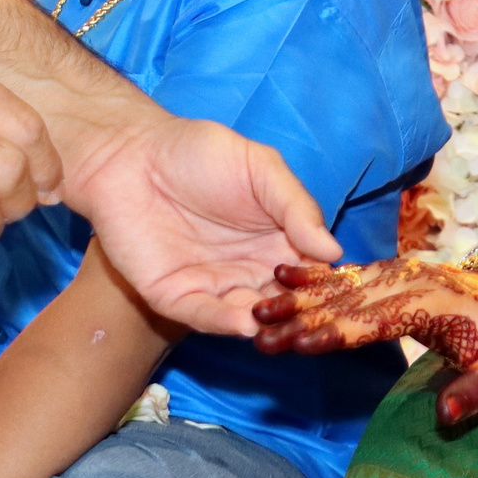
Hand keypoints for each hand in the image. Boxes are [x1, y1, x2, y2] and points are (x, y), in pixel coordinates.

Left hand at [58, 113, 345, 334]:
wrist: (130, 153)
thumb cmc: (198, 152)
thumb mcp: (261, 167)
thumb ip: (297, 205)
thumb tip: (334, 251)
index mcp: (278, 241)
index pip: (310, 274)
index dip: (327, 286)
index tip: (347, 296)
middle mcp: (250, 271)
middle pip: (284, 304)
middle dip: (300, 315)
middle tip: (316, 322)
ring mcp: (213, 286)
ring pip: (249, 317)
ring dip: (267, 325)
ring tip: (283, 325)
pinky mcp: (175, 296)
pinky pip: (205, 315)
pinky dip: (226, 322)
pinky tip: (246, 321)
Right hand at [253, 258, 477, 424]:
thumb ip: (476, 393)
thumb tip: (443, 417)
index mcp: (431, 305)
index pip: (376, 322)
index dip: (338, 333)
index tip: (299, 342)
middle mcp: (407, 283)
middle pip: (347, 302)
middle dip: (301, 316)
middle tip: (257, 329)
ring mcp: (397, 274)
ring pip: (340, 286)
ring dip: (299, 296)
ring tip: (259, 306)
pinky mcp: (390, 273)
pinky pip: (348, 274)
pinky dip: (315, 275)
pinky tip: (283, 274)